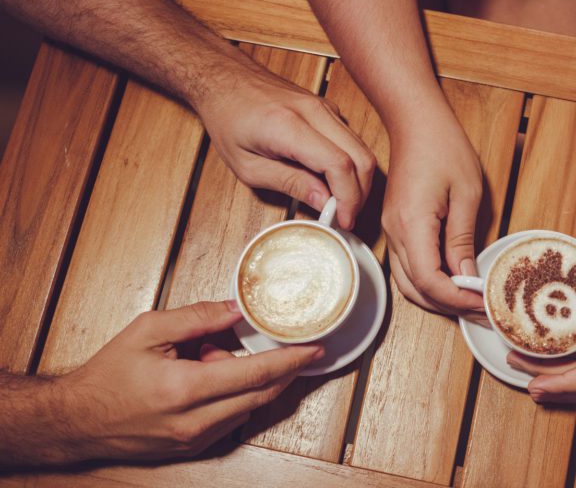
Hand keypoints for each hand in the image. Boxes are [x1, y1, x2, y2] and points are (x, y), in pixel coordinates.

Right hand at [54, 301, 322, 461]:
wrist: (77, 422)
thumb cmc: (109, 375)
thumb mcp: (148, 330)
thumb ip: (198, 317)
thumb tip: (237, 309)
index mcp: (186, 389)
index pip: (256, 374)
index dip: (291, 360)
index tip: (316, 348)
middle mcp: (196, 421)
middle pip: (263, 395)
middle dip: (286, 370)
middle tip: (298, 347)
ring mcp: (196, 440)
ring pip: (250, 408)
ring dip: (253, 381)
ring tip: (213, 356)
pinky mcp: (194, 448)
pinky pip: (232, 419)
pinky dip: (236, 395)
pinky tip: (208, 376)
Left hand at [197, 62, 375, 229]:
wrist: (224, 77)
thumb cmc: (228, 118)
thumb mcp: (248, 166)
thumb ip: (289, 183)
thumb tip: (323, 201)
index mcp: (290, 126)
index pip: (339, 165)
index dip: (348, 198)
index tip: (344, 220)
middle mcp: (314, 112)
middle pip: (361, 157)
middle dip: (360, 194)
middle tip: (345, 217)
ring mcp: (324, 107)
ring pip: (361, 148)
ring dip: (357, 180)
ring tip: (339, 204)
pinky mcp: (327, 108)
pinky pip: (351, 140)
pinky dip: (351, 165)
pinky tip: (333, 182)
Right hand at [382, 117, 484, 312]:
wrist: (415, 122)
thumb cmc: (443, 147)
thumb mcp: (466, 194)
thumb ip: (463, 240)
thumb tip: (467, 277)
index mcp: (411, 224)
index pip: (429, 281)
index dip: (457, 299)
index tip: (483, 301)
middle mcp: (394, 233)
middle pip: (415, 289)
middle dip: (448, 306)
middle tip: (481, 310)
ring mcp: (391, 231)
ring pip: (408, 283)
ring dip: (437, 298)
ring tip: (469, 300)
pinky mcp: (395, 228)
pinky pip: (407, 267)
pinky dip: (428, 282)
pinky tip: (452, 282)